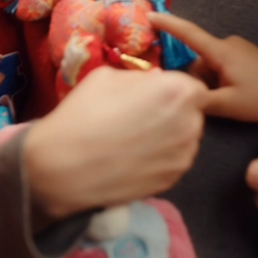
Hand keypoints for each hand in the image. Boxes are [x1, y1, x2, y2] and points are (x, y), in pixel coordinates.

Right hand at [24, 66, 207, 220]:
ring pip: (185, 139)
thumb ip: (141, 77)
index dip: (173, 90)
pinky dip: (161, 158)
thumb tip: (155, 82)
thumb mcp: (107, 76)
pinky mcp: (173, 180)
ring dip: (170, 136)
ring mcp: (183, 156)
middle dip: (174, 112)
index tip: (153, 96)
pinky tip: (135, 158)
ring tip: (136, 139)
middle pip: (192, 113)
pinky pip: (174, 161)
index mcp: (178, 91)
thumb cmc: (84, 114)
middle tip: (142, 117)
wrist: (64, 167)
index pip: (192, 87)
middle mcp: (190, 123)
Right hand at [150, 14, 257, 124]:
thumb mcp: (229, 105)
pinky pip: (221, 65)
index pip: (189, 33)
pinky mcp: (245, 55)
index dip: (168, 24)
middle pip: (198, 59)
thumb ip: (200, 100)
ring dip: (210, 82)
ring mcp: (238, 48)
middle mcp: (228, 44)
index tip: (149, 15)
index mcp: (221, 52)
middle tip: (212, 101)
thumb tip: (179, 95)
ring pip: (209, 65)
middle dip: (196, 79)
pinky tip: (234, 95)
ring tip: (227, 101)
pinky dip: (220, 80)